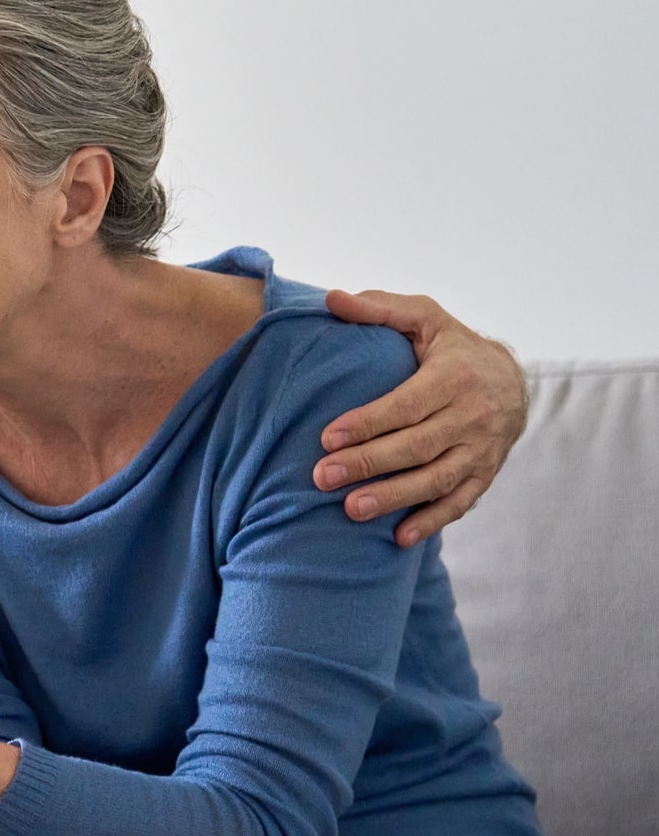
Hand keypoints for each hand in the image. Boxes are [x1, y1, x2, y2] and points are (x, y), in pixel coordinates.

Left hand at [318, 289, 527, 546]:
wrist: (512, 379)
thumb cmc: (451, 347)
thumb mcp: (424, 317)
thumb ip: (379, 309)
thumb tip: (330, 299)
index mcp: (455, 376)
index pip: (407, 404)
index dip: (369, 422)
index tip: (328, 437)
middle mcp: (474, 415)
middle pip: (417, 445)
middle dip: (369, 463)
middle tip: (323, 477)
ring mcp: (482, 449)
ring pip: (437, 479)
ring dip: (394, 498)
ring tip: (351, 510)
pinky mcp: (486, 474)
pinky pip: (460, 502)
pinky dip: (432, 521)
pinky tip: (399, 537)